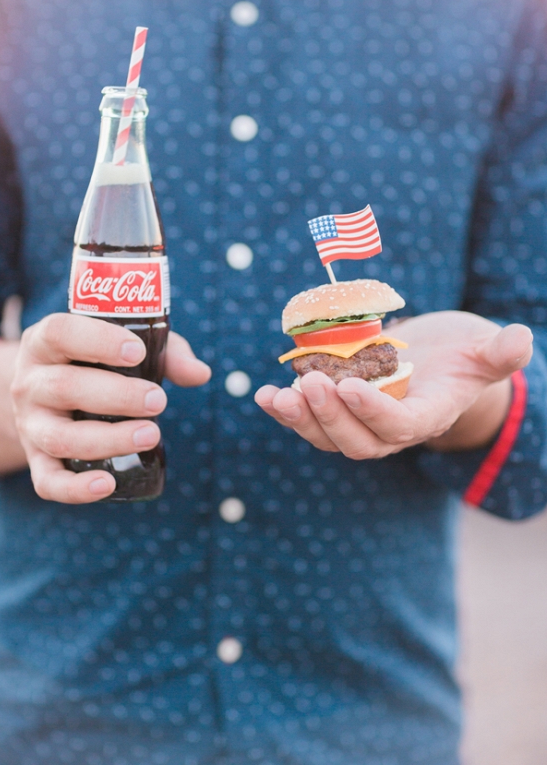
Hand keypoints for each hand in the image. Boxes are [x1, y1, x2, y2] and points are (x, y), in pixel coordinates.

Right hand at [12, 314, 210, 503]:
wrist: (45, 394)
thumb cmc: (94, 362)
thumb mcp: (123, 347)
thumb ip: (164, 354)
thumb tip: (200, 373)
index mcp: (44, 343)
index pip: (60, 333)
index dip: (98, 341)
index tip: (138, 352)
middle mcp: (29, 383)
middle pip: (63, 388)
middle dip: (117, 396)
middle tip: (159, 400)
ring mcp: (29, 425)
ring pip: (60, 438)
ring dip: (108, 439)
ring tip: (151, 435)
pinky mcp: (37, 460)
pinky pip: (48, 482)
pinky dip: (75, 489)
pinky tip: (107, 484)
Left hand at [255, 311, 532, 459]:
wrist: (437, 362)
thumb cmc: (462, 353)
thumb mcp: (483, 350)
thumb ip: (499, 353)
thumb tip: (519, 340)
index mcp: (427, 416)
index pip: (399, 427)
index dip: (374, 413)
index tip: (350, 386)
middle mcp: (391, 429)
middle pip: (357, 442)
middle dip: (330, 418)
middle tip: (310, 385)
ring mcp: (361, 423)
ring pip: (327, 438)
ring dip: (300, 420)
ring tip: (278, 395)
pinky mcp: (339, 411)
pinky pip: (308, 420)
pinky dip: (284, 411)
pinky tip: (262, 395)